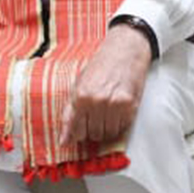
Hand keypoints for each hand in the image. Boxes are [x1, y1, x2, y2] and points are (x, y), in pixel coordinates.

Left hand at [58, 25, 152, 148]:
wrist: (124, 52)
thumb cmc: (100, 68)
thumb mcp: (78, 85)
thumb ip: (69, 113)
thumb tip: (63, 140)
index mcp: (80, 96)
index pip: (75, 130)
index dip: (76, 136)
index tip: (76, 138)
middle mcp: (96, 102)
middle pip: (92, 135)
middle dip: (92, 130)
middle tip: (95, 118)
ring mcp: (114, 105)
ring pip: (108, 134)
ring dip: (107, 129)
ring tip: (106, 113)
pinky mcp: (130, 106)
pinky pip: (122, 128)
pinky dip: (119, 124)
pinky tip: (117, 111)